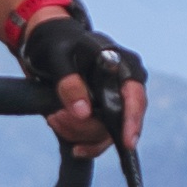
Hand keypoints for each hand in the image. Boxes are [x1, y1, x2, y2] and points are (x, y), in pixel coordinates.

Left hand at [12, 4, 144, 156]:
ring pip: (105, 134)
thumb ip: (69, 82)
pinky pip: (98, 139)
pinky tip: (67, 137)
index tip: (127, 142)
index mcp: (122, 64)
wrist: (50, 46)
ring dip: (76, 131)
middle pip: (118, 121)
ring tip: (53, 117)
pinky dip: (80, 140)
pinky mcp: (104, 115)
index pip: (135, 95)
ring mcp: (116, 102)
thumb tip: (84, 113)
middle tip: (55, 117)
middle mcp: (125, 86)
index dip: (133, 119)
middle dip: (86, 127)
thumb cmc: (57, 43)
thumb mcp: (57, 57)